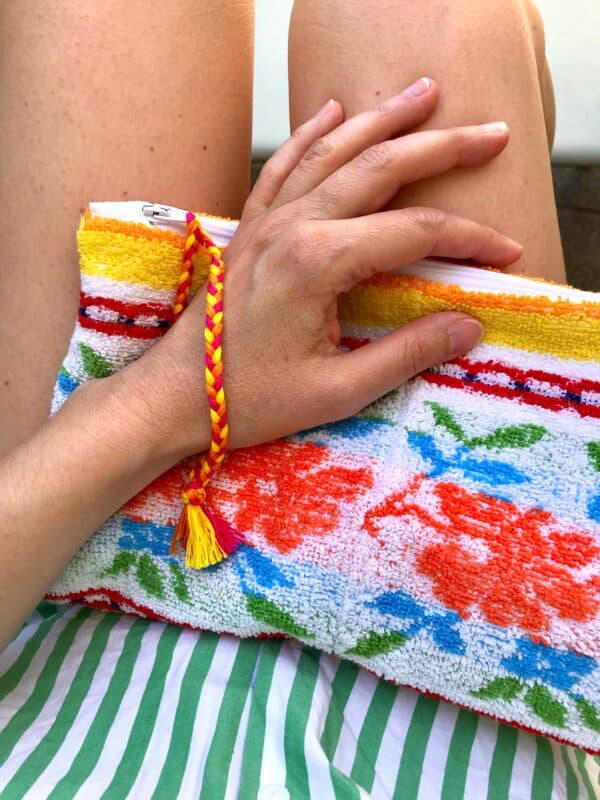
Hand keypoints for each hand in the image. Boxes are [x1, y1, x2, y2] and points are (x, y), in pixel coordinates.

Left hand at [121, 77, 521, 458]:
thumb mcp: (336, 391)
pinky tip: (333, 111)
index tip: (506, 251)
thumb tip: (468, 326)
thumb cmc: (251, 399)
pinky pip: (284, 165)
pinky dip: (312, 135)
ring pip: (334, 152)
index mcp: (317, 262)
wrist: (176, 395)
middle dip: (441, 148)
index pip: (413, 233)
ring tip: (424, 93)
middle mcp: (293, 225)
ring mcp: (267, 220)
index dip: (467, 239)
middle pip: (380, 168)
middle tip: (490, 135)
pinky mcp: (251, 228)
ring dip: (383, 120)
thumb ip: (405, 354)